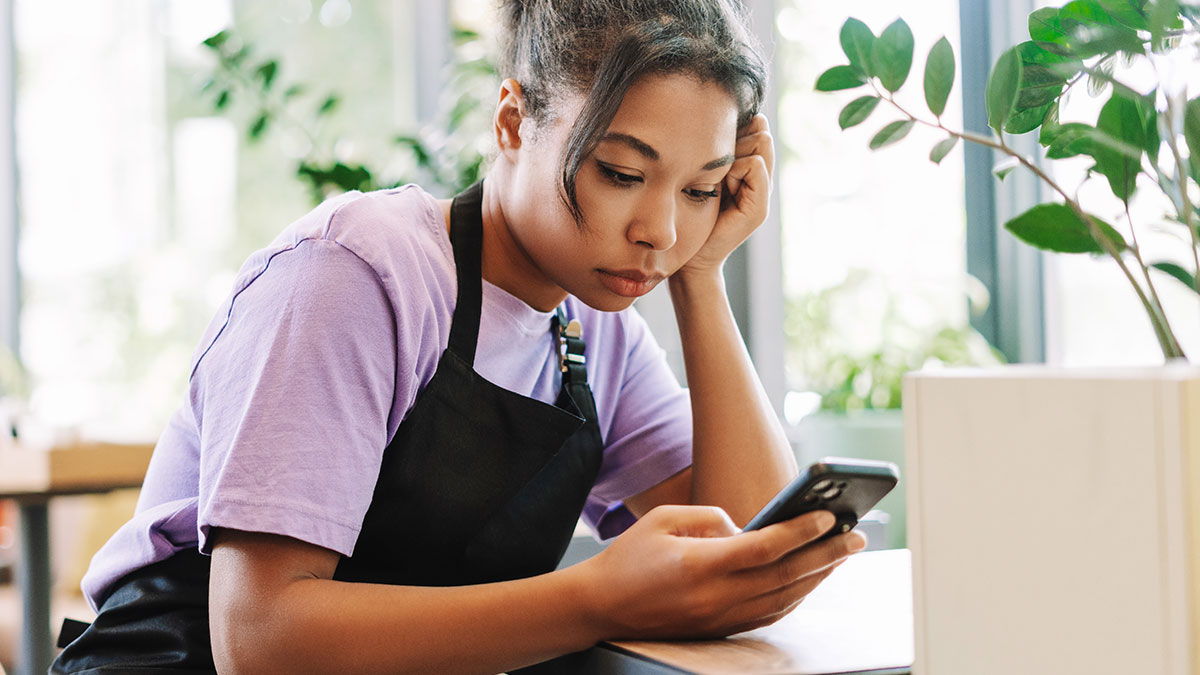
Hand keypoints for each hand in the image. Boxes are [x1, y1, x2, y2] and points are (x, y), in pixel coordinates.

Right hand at [575, 504, 865, 640]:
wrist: (599, 607)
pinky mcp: (720, 629)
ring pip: (784, 599)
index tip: (829, 515)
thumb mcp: (664, 519)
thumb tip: (747, 527)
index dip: (801, 531)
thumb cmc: (629, 557)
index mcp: (701, 566)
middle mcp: (716, 597)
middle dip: (826, 555)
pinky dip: (796, 595)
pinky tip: (810, 579)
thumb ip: (710, 517)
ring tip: (842, 554)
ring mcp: (720, 618)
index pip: (765, 548)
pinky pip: (770, 613)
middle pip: (786, 576)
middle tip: (857, 536)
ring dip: (818, 577)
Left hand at [675, 114, 774, 279]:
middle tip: (715, 165)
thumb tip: (717, 111)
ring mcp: (762, 194)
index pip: (756, 126)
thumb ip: (713, 147)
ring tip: (717, 178)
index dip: (736, 127)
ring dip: (734, 154)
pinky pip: (755, 165)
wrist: (688, 256)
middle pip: (760, 131)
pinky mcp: (759, 208)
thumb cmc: (684, 211)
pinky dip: (736, 170)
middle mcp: (760, 179)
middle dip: (736, 139)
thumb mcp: (699, 170)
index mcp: (746, 168)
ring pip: (760, 144)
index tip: (710, 143)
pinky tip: (722, 186)